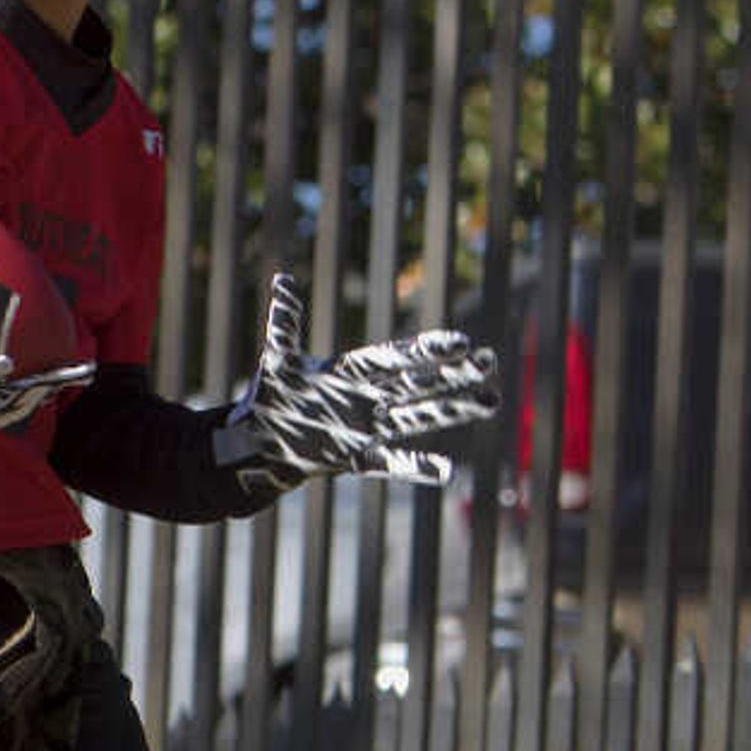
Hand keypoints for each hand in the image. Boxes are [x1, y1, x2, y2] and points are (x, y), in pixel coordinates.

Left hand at [218, 274, 499, 492]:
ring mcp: (364, 428)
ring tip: (491, 401)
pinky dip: (416, 467)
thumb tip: (283, 280)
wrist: (258, 441)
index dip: (426, 351)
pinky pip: (390, 463)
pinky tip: (446, 470)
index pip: (396, 357)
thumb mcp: (278, 359)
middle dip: (453, 375)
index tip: (460, 342)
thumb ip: (286, 324)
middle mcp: (366, 398)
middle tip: (491, 361)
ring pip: (416, 417)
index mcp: (351, 371)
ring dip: (452, 411)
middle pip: (417, 384)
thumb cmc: (270, 395)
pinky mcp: (354, 458)